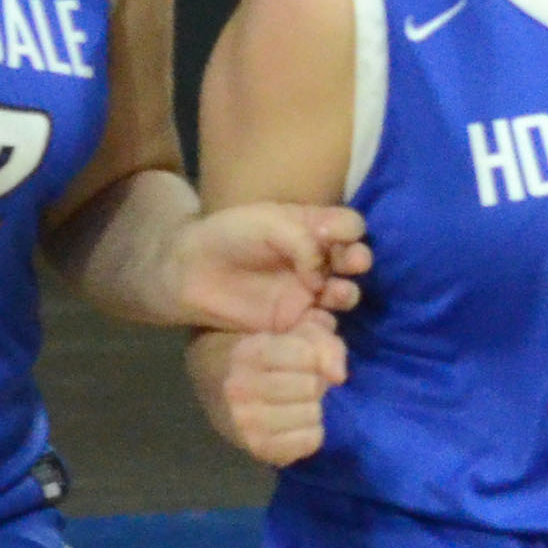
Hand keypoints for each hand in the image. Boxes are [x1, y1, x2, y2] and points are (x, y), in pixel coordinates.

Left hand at [166, 199, 371, 333]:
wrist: (189, 271)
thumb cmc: (228, 235)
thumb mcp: (268, 223)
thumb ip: (303, 241)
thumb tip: (326, 272)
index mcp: (314, 227)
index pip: (349, 226)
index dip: (349, 231)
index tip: (331, 235)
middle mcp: (318, 258)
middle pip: (355, 259)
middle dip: (358, 260)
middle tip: (352, 264)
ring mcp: (308, 290)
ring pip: (344, 292)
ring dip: (348, 292)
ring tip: (334, 293)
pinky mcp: (295, 319)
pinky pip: (322, 324)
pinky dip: (327, 324)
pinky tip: (319, 319)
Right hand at [204, 317, 345, 467]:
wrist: (221, 388)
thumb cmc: (271, 355)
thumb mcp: (296, 333)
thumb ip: (324, 343)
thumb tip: (338, 376)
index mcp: (247, 353)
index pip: (306, 355)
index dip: (316, 357)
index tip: (303, 359)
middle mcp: (239, 388)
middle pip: (310, 386)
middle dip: (314, 382)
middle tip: (299, 383)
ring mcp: (244, 421)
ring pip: (312, 414)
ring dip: (312, 407)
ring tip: (296, 403)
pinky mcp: (257, 448)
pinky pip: (310, 441)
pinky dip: (311, 432)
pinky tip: (296, 424)